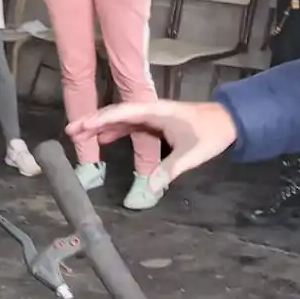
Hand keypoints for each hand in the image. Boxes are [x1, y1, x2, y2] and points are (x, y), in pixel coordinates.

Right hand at [66, 99, 237, 194]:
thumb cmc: (212, 133)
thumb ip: (171, 169)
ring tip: (79, 136)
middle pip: (116, 114)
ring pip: (121, 119)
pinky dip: (115, 131)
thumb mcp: (192, 153)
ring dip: (101, 127)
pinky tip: (103, 139)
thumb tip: (151, 188)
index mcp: (156, 111)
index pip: (122, 113)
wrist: (230, 121)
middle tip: (70, 132)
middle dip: (93, 122)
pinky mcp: (156, 123)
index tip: (81, 125)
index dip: (100, 119)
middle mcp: (150, 110)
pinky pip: (130, 125)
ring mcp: (152, 116)